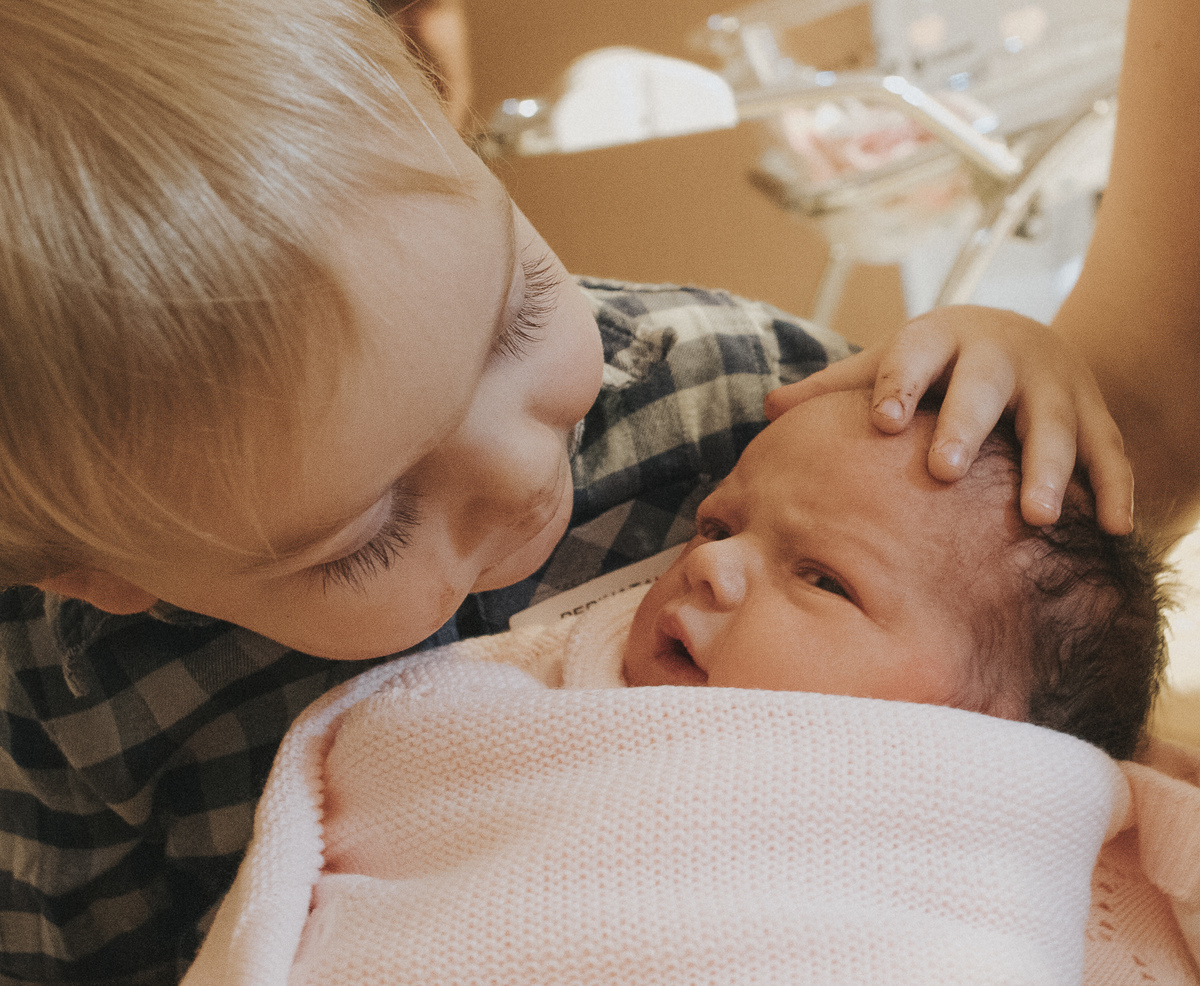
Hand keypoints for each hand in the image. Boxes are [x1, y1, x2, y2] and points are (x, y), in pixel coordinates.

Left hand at [764, 305, 1133, 533]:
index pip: (914, 358)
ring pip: (1055, 424)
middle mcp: (999, 358)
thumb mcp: (889, 363)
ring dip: (1049, 468)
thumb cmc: (936, 365)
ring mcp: (1051, 385)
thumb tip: (767, 409)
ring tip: (1040, 517)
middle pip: (985, 388)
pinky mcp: (1092, 413)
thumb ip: (836, 389)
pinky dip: (1115, 486)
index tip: (882, 419)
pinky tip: (1117, 527)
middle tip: (944, 469)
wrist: (1019, 337)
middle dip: (967, 425)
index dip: (899, 386)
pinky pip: (1110, 450)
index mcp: (940, 340)